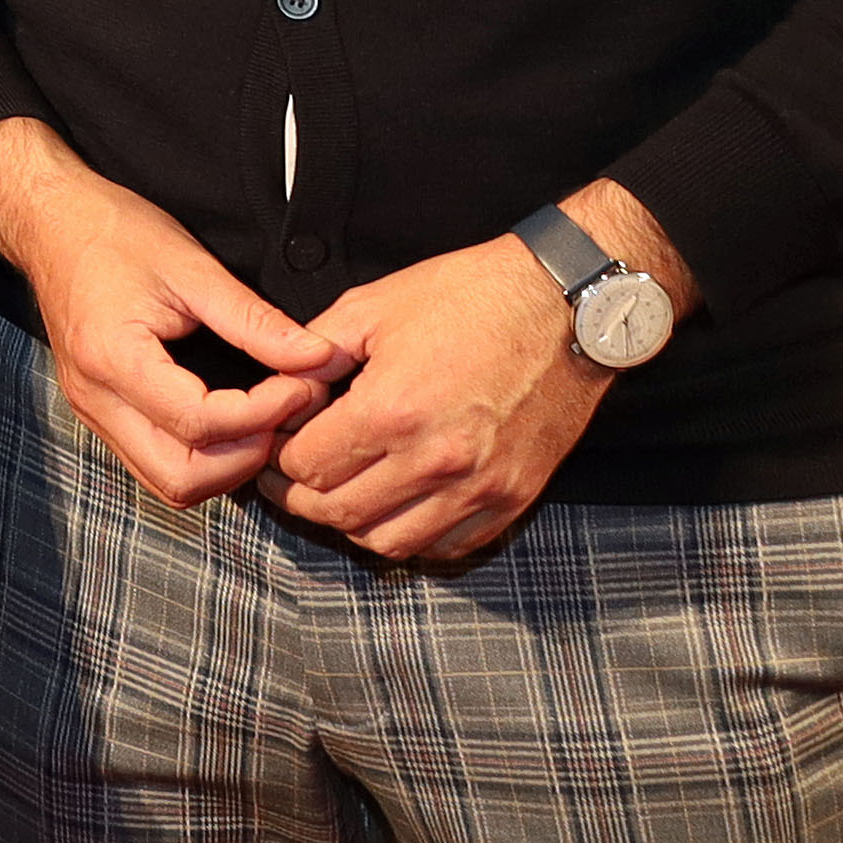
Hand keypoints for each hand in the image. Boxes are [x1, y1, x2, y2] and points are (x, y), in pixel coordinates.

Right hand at [0, 116, 340, 508]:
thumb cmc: (114, 233)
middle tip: (284, 415)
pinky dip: (199, 457)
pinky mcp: (99, 410)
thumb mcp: (192, 267)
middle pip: (179, 479)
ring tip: (262, 421)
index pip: (199, 423)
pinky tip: (230, 421)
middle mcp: (96, 399)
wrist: (50, 222)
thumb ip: (255, 321)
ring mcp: (92, 410)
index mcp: (113, 359)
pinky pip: (153, 460)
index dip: (262, 414)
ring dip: (223, 467)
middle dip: (243, 459)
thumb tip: (317, 357)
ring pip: (166, 481)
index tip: (302, 386)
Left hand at [275, 184, 682, 563]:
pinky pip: (448, 546)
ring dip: (353, 524)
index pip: (308, 468)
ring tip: (341, 493)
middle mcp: (436, 460)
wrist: (567, 307)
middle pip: (341, 513)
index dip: (279, 460)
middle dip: (302, 501)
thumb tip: (281, 389)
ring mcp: (480, 487)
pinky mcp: (514, 498)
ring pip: (390, 542)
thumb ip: (315, 352)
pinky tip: (397, 506)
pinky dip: (413, 536)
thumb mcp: (374, 306)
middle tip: (289, 481)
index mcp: (392, 410)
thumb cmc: (471, 297)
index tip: (275, 448)